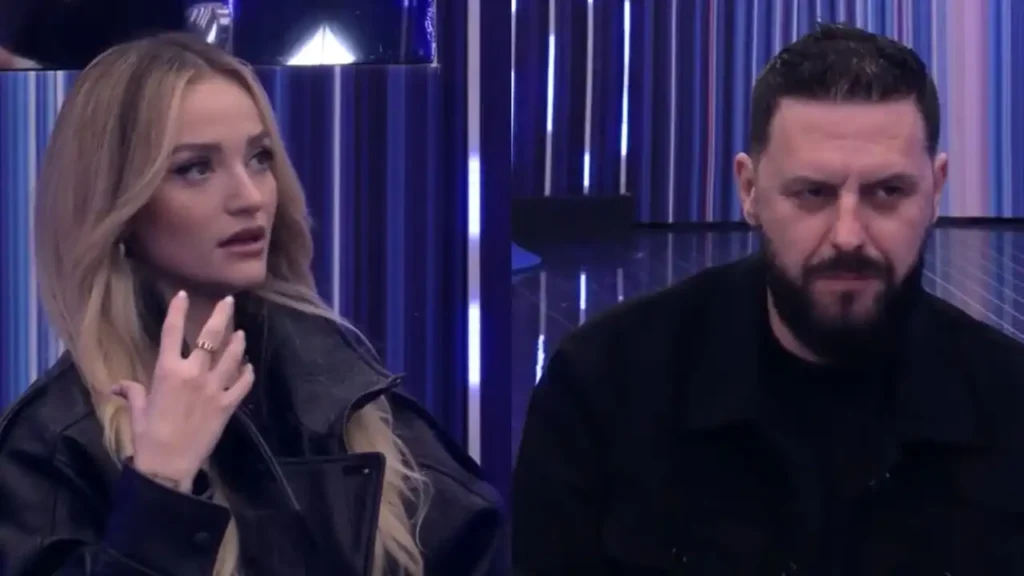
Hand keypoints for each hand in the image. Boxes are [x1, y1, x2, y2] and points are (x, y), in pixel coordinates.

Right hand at [113, 292, 253, 491]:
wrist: (168, 464)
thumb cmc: (148, 436)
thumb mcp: (138, 410)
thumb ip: (133, 391)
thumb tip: (117, 386)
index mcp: (167, 371)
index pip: (172, 332)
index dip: (179, 310)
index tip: (184, 295)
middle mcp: (193, 373)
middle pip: (211, 337)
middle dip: (221, 316)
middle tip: (229, 302)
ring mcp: (213, 388)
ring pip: (232, 356)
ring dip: (238, 342)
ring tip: (241, 333)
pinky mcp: (228, 404)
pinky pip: (243, 383)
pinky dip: (247, 373)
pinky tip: (248, 367)